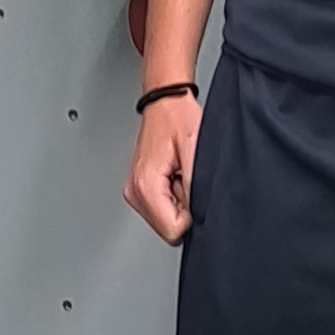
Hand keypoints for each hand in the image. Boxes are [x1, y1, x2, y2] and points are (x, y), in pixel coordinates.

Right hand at [125, 93, 200, 245]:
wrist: (166, 103)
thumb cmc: (179, 118)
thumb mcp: (196, 151)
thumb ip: (196, 187)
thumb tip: (199, 215)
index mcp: (146, 185)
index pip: (173, 231)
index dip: (191, 215)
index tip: (190, 188)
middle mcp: (135, 192)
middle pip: (169, 228)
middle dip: (184, 208)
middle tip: (184, 177)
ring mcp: (136, 191)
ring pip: (166, 220)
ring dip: (179, 201)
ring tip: (179, 173)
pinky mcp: (140, 189)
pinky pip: (163, 208)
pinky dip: (174, 195)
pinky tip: (175, 175)